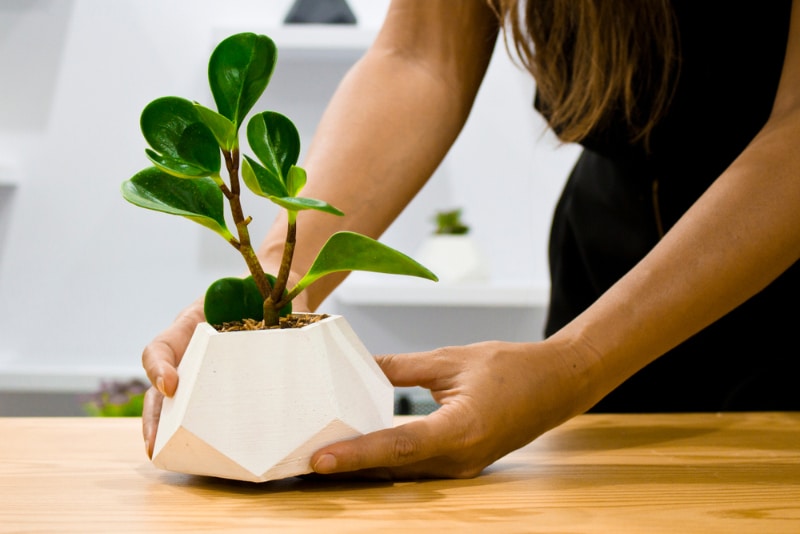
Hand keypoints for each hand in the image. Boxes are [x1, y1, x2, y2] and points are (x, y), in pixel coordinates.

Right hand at [140, 292, 313, 457]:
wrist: (277, 290)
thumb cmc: (260, 287)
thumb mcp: (256, 290)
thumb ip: (259, 303)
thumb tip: (275, 325)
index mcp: (192, 327)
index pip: (161, 348)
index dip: (159, 367)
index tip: (172, 385)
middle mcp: (192, 353)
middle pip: (160, 388)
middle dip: (154, 417)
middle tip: (154, 443)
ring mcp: (206, 372)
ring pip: (178, 404)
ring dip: (171, 431)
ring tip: (171, 456)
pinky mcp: (228, 388)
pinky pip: (210, 411)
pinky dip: (205, 431)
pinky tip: (212, 453)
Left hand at [310, 339, 594, 478]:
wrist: (557, 384)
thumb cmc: (512, 368)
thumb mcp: (450, 359)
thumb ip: (401, 368)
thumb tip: (361, 367)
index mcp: (460, 430)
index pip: (397, 446)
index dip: (356, 454)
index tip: (319, 460)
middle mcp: (460, 459)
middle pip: (392, 468)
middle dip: (348, 468)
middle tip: (302, 461)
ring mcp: (462, 467)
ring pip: (402, 473)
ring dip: (364, 468)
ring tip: (323, 459)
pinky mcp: (461, 464)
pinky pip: (416, 468)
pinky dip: (386, 462)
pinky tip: (362, 450)